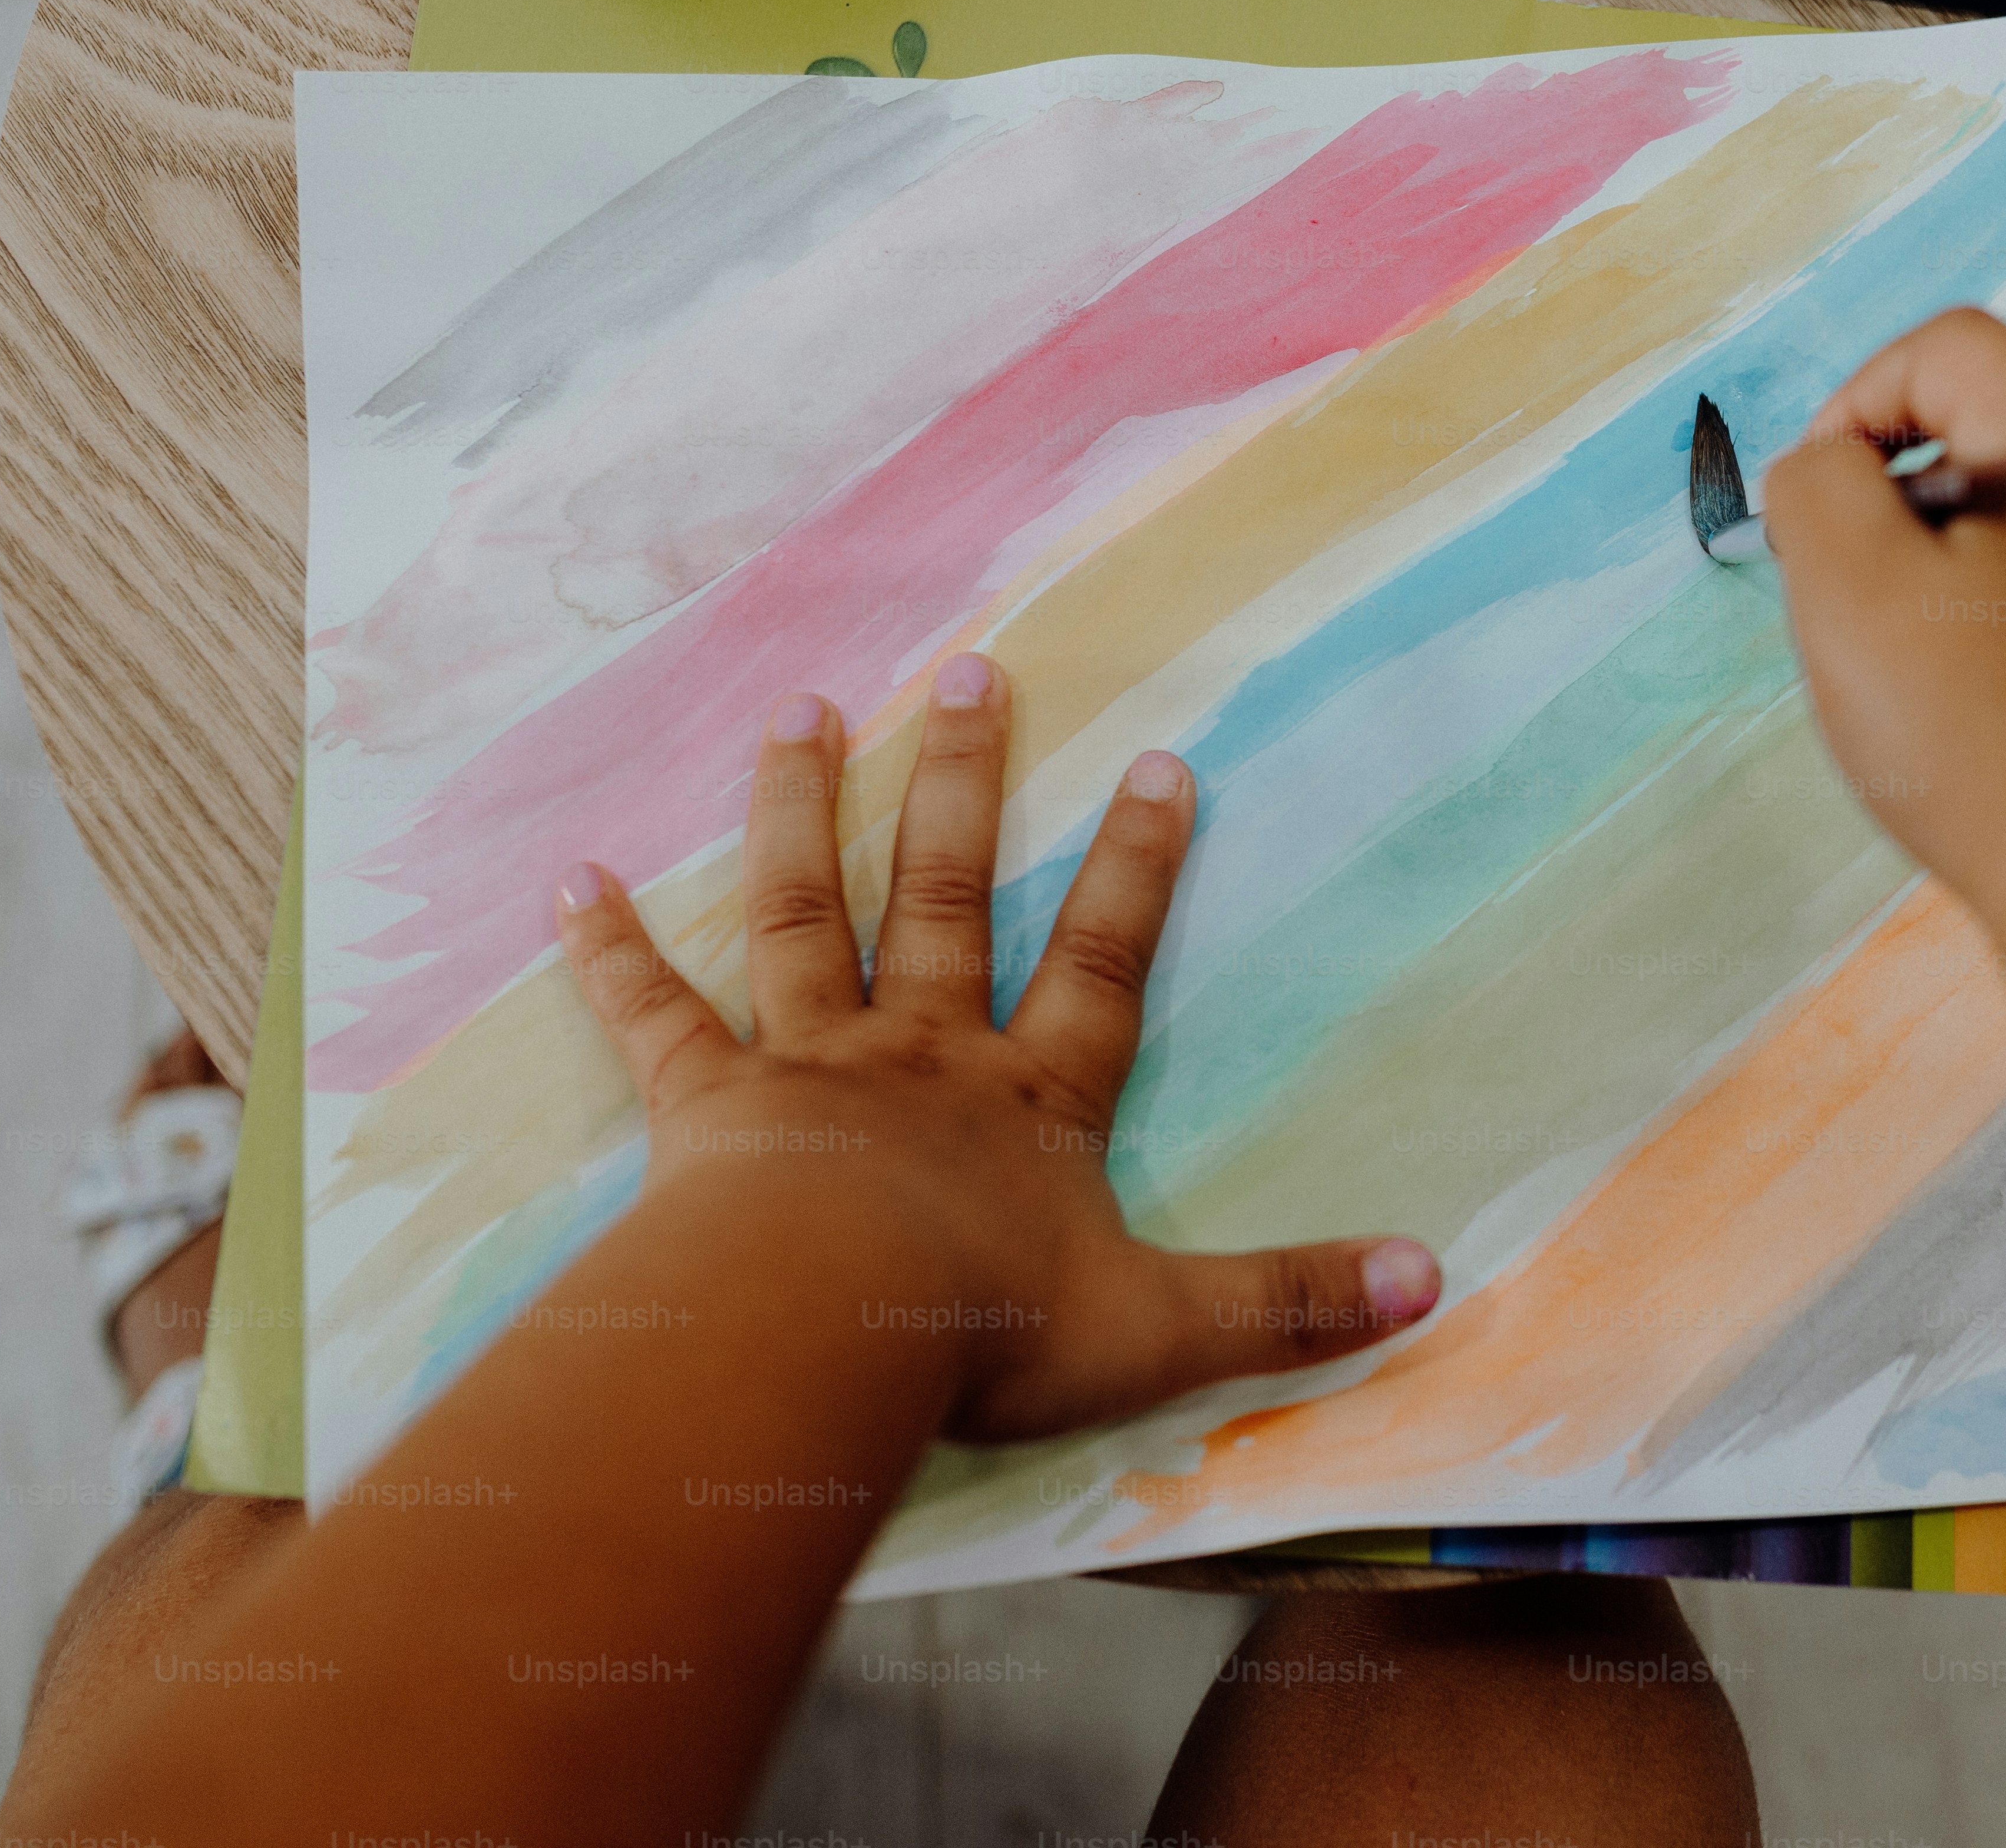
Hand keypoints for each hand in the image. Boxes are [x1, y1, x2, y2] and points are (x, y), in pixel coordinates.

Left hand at [552, 654, 1440, 1441]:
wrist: (822, 1336)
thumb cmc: (986, 1330)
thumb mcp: (1165, 1327)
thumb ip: (1290, 1302)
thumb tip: (1433, 1278)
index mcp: (1028, 1101)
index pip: (1100, 963)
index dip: (1136, 867)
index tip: (1159, 761)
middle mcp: (920, 1054)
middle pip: (948, 897)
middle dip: (966, 782)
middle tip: (971, 669)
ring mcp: (805, 1067)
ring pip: (804, 915)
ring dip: (800, 812)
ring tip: (798, 713)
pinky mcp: (701, 1107)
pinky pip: (651, 1015)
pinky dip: (611, 948)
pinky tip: (573, 878)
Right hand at [1760, 308, 2005, 935]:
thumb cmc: (2002, 752)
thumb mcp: (1856, 594)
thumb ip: (1820, 492)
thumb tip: (1832, 469)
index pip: (1955, 351)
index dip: (1857, 407)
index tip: (1821, 515)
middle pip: (2004, 451)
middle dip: (1911, 520)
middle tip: (1871, 625)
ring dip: (1972, 602)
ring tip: (1943, 705)